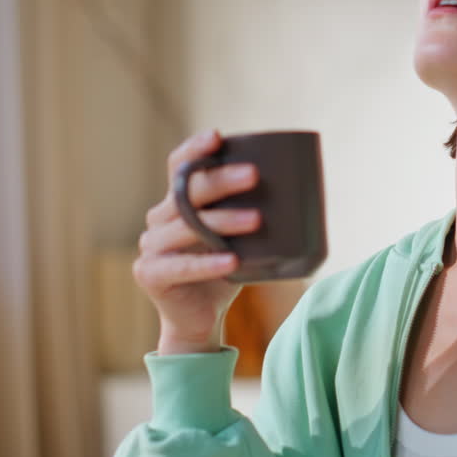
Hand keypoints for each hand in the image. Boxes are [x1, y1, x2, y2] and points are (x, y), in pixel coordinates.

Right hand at [134, 129, 261, 354]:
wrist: (200, 318)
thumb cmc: (225, 269)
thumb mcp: (238, 236)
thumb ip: (252, 211)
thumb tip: (307, 190)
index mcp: (176, 202)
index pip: (179, 166)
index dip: (195, 149)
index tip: (218, 137)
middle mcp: (158, 219)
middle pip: (187, 192)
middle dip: (221, 180)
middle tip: (254, 176)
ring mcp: (150, 246)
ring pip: (187, 226)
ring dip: (223, 221)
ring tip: (256, 220)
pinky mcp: (150, 274)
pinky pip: (182, 265)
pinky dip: (209, 262)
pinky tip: (233, 260)